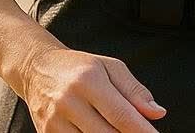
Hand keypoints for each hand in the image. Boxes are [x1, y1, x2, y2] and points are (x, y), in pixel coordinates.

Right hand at [15, 46, 167, 131]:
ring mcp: (54, 120)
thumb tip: (157, 113)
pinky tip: (98, 131)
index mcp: (88, 80)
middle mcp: (68, 101)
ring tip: (117, 130)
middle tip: (136, 132)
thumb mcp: (110, 68)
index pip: (121, 115)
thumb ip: (135, 91)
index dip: (141, 131)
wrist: (37, 69)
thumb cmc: (79, 67)